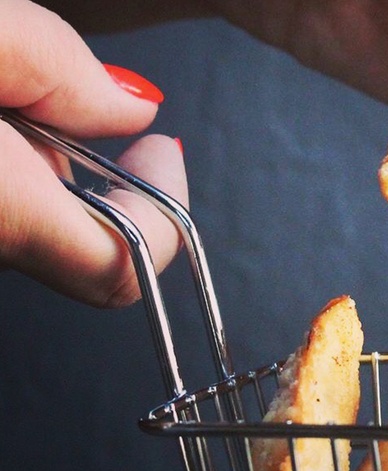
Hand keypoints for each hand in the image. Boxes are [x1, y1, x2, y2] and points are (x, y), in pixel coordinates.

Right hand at [0, 0, 187, 306]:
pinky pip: (2, 213)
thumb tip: (132, 109)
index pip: (120, 271)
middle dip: (101, 176)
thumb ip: (65, 72)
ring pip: (36, 226)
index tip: (160, 153)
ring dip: (47, 167)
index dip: (161, 220)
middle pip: (80, 245)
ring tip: (9, 92)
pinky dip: (12, 171)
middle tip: (78, 103)